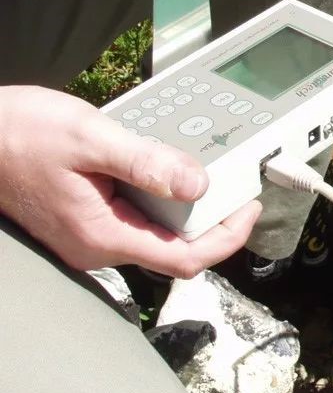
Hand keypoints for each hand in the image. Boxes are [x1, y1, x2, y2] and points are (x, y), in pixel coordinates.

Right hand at [0, 86, 260, 278]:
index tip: (250, 208)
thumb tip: (197, 184)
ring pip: (158, 231)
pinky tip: (166, 165)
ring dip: (187, 205)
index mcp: (103, 236)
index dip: (227, 238)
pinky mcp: (87, 217)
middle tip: (236, 181)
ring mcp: (92, 233)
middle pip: (177, 248)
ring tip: (208, 168)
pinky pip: (138, 215)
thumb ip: (146, 162)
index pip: (184, 259)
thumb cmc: (18, 134)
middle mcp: (99, 245)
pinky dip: (162, 195)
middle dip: (213, 219)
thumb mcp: (89, 138)